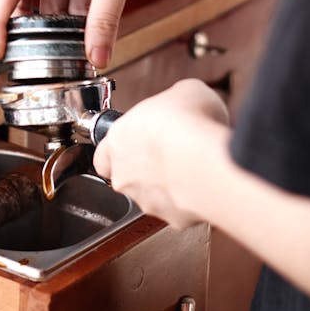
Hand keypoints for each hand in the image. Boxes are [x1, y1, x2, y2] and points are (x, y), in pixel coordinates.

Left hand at [92, 80, 230, 227]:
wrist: (206, 158)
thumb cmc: (189, 123)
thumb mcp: (184, 91)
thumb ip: (174, 101)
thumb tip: (184, 102)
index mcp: (118, 139)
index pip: (103, 155)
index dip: (120, 150)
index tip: (137, 142)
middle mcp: (125, 174)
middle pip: (128, 176)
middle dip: (147, 168)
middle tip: (171, 153)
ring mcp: (146, 199)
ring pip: (151, 197)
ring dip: (167, 186)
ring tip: (191, 169)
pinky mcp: (171, 219)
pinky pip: (177, 210)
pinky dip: (188, 201)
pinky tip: (204, 185)